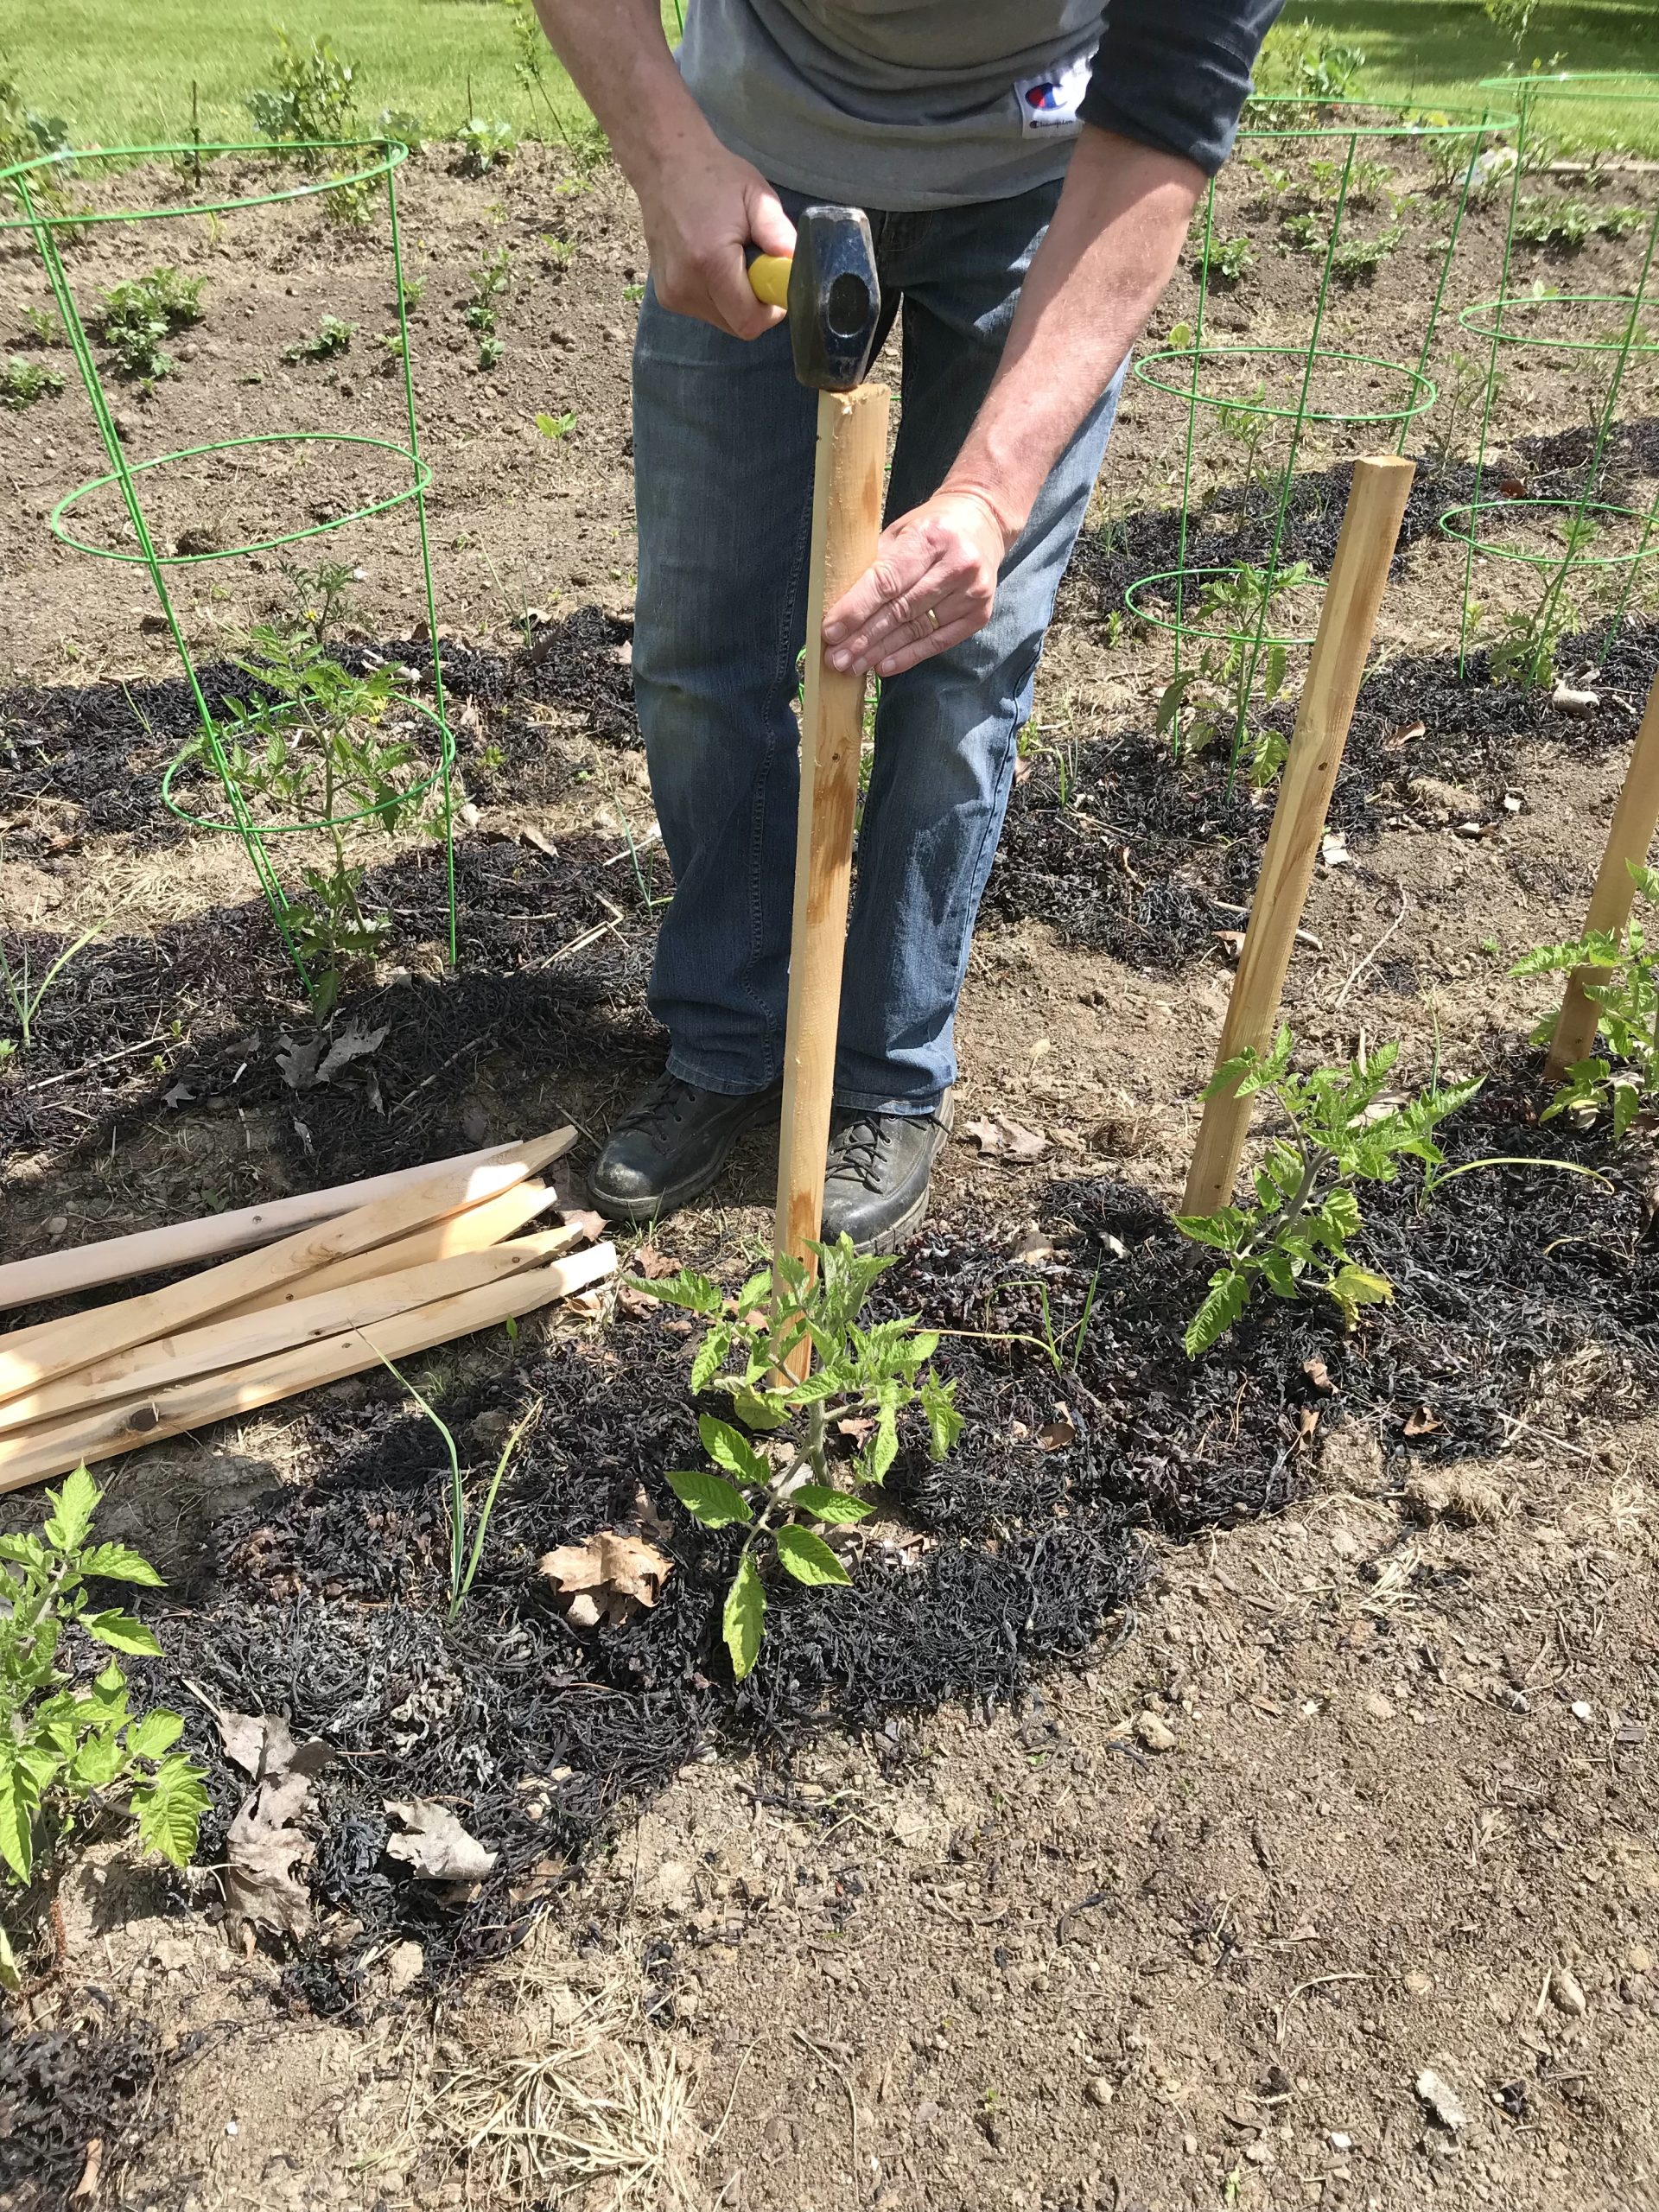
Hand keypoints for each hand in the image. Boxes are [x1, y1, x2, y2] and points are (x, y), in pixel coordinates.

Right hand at [637, 138, 795, 339]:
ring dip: (735, 299)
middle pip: (737, 325)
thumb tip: (796, 266)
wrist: (664, 164)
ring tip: (729, 258)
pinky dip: (717, 295)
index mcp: (710, 263)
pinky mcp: (666, 296)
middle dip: (754, 304)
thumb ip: (778, 233)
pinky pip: (705, 311)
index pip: (750, 321)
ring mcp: (672, 294)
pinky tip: (710, 262)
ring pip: (722, 320)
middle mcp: (686, 287)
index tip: (773, 282)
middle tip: (753, 265)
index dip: (770, 310)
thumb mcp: (756, 196)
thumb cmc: (714, 176)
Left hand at [822, 490, 1010, 678]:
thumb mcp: (901, 532)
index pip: (887, 582)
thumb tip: (841, 608)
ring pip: (917, 630)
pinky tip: (884, 666)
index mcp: (931, 537)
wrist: (984, 522)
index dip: (856, 609)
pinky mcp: (980, 614)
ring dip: (881, 652)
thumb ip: (876, 565)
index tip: (830, 632)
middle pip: (900, 611)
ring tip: (853, 666)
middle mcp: (957, 565)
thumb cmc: (931, 528)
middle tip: (837, 659)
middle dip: (864, 638)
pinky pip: (938, 642)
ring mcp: (972, 593)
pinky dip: (909, 656)